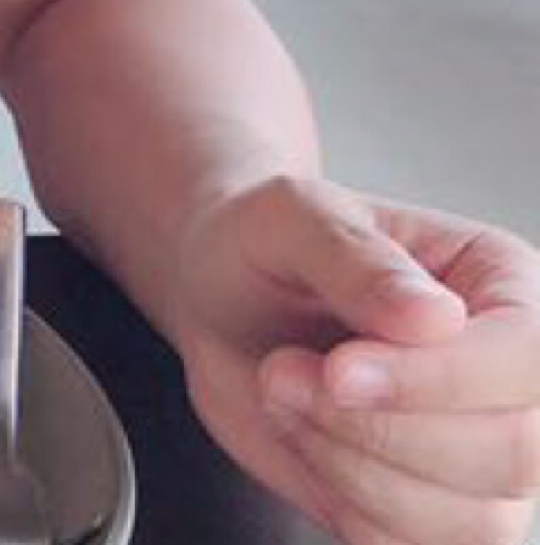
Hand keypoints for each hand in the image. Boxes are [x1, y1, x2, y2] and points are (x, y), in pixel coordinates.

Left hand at [173, 173, 539, 544]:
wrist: (220, 296)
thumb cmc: (265, 244)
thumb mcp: (290, 216)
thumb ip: (356, 259)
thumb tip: (436, 318)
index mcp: (506, 285)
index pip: (528, 359)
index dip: (438, 381)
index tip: (337, 368)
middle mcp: (514, 379)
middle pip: (513, 454)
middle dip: (379, 427)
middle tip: (283, 371)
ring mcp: (485, 458)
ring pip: (469, 519)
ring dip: (349, 464)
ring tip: (284, 390)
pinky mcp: (436, 514)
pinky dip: (343, 504)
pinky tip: (304, 437)